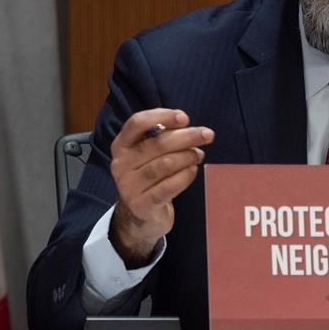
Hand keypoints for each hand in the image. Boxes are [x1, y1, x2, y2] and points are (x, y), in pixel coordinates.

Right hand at [107, 109, 213, 267]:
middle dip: (187, 136)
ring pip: (165, 164)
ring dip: (188, 156)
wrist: (141, 213)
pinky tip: (193, 170)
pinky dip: (186, 176)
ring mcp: (128, 185)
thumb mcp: (150, 153)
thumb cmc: (150, 175)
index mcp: (121, 145)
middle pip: (157, 143)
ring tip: (199, 155)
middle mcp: (120, 164)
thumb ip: (163, 137)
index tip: (185, 118)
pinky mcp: (141, 204)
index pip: (137, 122)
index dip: (162, 116)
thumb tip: (188, 127)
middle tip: (208, 135)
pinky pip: (169, 186)